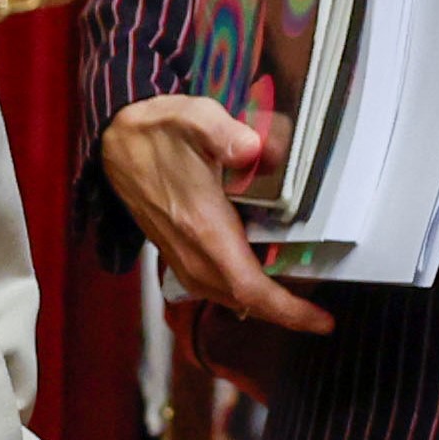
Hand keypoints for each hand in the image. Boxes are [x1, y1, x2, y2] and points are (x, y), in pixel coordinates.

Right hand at [102, 95, 333, 351]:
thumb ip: (225, 133)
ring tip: (297, 301)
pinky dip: (242, 291)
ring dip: (262, 303)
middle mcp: (192, 253)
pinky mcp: (176, 253)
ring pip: (228, 297)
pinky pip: (214, 286)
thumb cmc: (159, 130)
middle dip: (284, 312)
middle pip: (244, 301)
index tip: (323, 322)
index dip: (288, 311)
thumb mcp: (194, 117)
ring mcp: (181, 256)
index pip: (250, 288)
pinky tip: (260, 278)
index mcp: (203, 228)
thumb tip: (255, 150)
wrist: (115, 142)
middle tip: (320, 314)